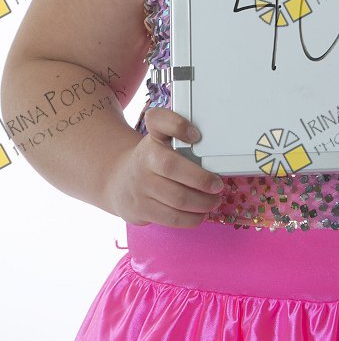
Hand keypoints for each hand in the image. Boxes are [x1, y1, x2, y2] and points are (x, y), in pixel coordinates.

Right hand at [104, 108, 225, 227]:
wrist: (119, 180)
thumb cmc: (151, 158)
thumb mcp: (160, 138)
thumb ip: (178, 133)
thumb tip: (206, 140)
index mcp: (152, 138)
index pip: (159, 121)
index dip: (177, 125)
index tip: (196, 135)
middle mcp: (143, 160)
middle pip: (172, 167)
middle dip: (201, 179)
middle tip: (218, 185)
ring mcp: (140, 186)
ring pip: (176, 198)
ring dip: (202, 203)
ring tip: (214, 201)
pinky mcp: (141, 210)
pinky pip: (171, 218)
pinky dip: (191, 218)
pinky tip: (201, 214)